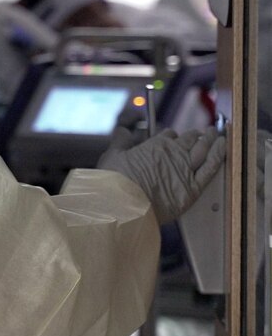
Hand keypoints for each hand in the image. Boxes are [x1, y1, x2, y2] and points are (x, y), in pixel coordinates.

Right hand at [98, 126, 225, 223]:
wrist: (123, 205)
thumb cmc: (115, 182)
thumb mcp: (112, 156)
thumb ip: (120, 141)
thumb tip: (123, 130)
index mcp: (155, 145)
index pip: (169, 136)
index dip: (171, 136)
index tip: (172, 137)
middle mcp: (173, 154)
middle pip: (189, 140)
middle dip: (195, 135)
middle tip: (201, 133)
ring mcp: (185, 169)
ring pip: (203, 149)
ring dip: (210, 140)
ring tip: (215, 135)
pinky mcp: (193, 188)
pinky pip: (211, 168)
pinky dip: (218, 154)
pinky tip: (223, 146)